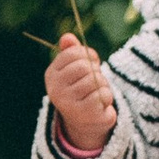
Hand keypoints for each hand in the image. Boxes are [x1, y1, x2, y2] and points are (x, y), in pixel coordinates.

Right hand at [44, 33, 116, 154]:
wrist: (83, 122)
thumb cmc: (80, 88)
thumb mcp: (74, 68)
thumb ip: (71, 51)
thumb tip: (67, 37)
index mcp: (51, 74)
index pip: (74, 52)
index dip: (88, 56)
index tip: (88, 64)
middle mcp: (56, 90)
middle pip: (86, 67)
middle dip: (95, 71)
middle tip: (93, 82)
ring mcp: (69, 104)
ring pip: (96, 81)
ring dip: (103, 86)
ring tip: (96, 94)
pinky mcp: (85, 115)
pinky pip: (104, 95)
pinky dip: (107, 98)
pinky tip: (100, 105)